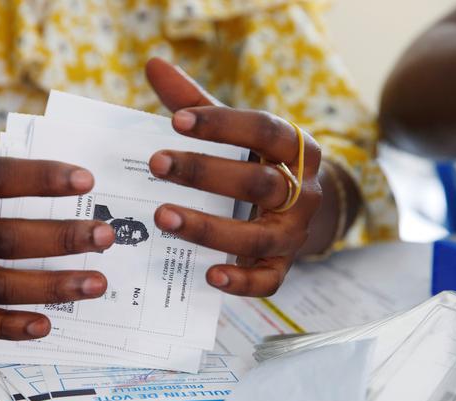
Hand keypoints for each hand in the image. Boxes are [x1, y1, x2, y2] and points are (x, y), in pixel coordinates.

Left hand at [146, 58, 321, 296]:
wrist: (299, 209)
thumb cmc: (255, 162)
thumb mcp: (233, 132)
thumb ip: (196, 103)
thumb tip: (153, 64)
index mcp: (295, 147)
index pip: (263, 130)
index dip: (222, 125)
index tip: (176, 120)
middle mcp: (303, 190)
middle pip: (258, 182)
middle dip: (205, 173)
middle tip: (157, 165)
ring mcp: (295, 231)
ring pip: (258, 234)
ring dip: (209, 228)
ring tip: (162, 217)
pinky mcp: (284, 265)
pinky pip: (269, 279)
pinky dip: (241, 281)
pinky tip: (208, 275)